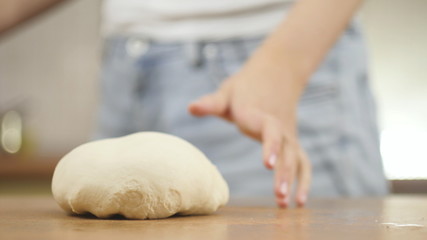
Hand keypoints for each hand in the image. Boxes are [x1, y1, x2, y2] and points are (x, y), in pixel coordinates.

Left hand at [188, 44, 311, 206]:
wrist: (276, 73)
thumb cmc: (246, 86)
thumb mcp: (227, 91)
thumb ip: (211, 103)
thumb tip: (190, 108)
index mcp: (260, 115)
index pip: (270, 131)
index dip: (271, 146)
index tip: (267, 165)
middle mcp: (280, 127)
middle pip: (287, 151)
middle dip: (284, 174)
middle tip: (279, 197)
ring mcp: (289, 135)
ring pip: (297, 159)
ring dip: (295, 182)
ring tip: (288, 206)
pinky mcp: (292, 142)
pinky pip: (302, 162)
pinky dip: (304, 181)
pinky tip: (299, 202)